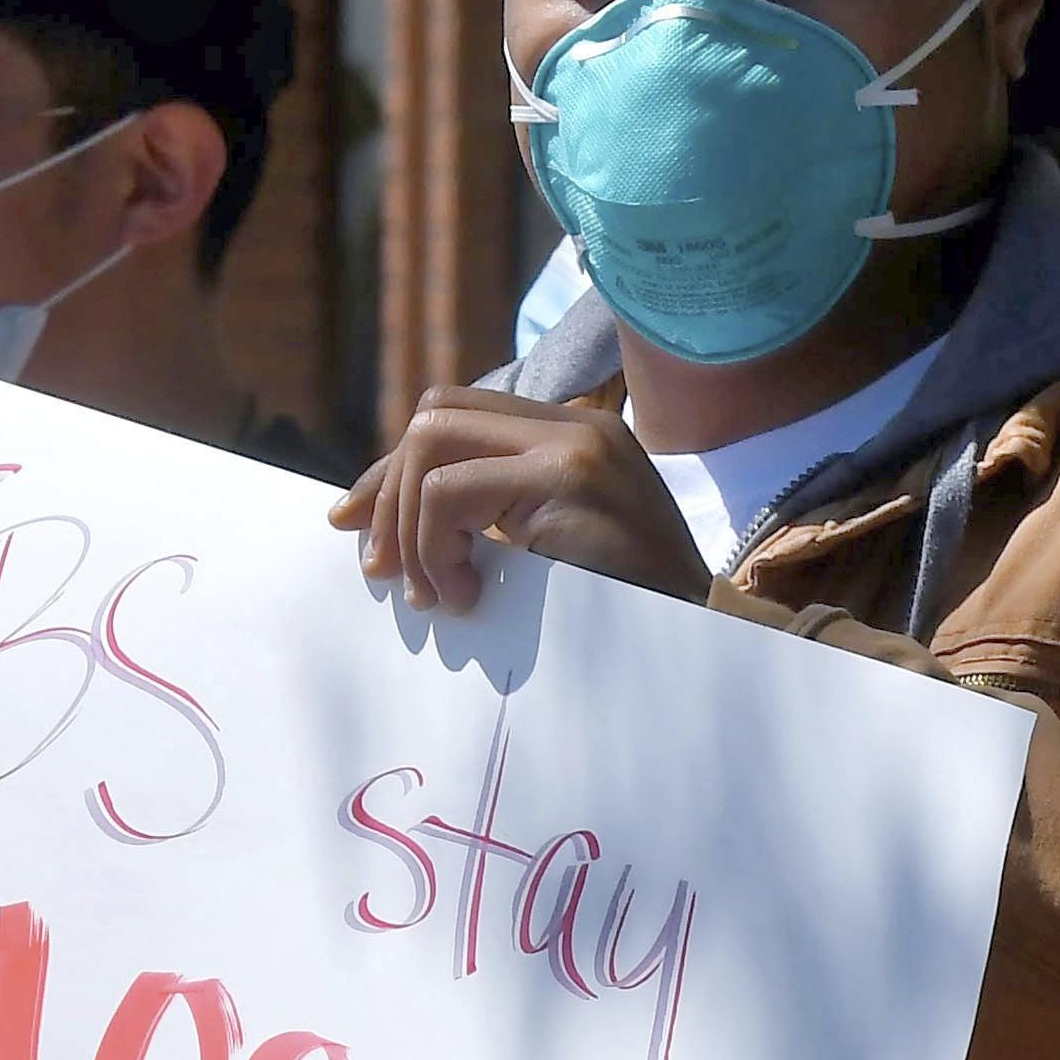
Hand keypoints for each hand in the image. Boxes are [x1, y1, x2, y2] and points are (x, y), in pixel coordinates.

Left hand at [334, 387, 710, 613]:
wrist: (708, 645)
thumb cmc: (629, 616)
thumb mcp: (554, 550)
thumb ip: (498, 519)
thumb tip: (388, 530)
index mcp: (573, 434)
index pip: (454, 415)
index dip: (390, 470)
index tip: (352, 524)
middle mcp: (576, 426)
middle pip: (432, 414)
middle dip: (386, 492)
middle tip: (381, 570)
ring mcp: (576, 448)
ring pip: (431, 445)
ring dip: (411, 527)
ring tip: (437, 594)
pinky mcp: (570, 482)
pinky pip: (451, 494)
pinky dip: (436, 549)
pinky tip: (465, 597)